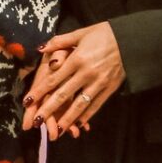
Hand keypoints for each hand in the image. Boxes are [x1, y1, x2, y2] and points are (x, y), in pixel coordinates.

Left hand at [24, 23, 124, 138]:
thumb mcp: (81, 33)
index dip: (39, 91)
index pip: (53, 78)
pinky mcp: (110, 88)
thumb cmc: (104, 34)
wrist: (133, 40)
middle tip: (36, 121)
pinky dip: (87, 115)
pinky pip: (96, 104)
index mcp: (77, 59)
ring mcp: (99, 83)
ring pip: (80, 104)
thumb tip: (41, 48)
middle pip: (64, 94)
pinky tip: (78, 123)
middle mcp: (86, 73)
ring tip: (57, 129)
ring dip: (67, 118)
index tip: (27, 101)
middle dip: (49, 109)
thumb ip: (60, 42)